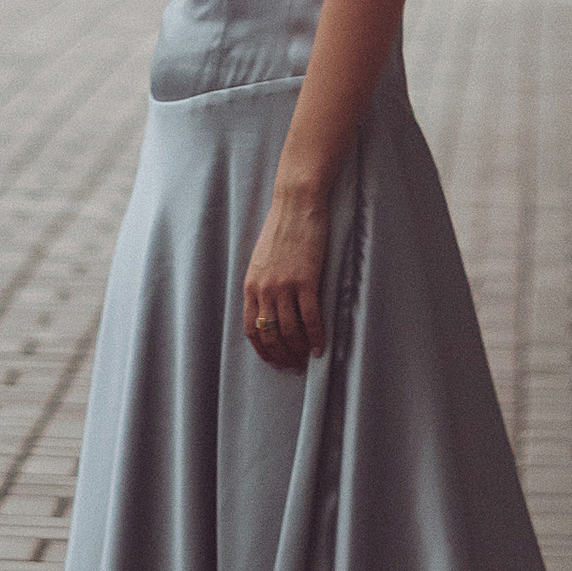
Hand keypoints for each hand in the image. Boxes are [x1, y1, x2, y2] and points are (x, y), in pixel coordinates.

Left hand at [242, 181, 328, 374]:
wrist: (296, 204)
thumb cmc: (281, 229)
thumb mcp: (262, 259)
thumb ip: (262, 284)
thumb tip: (270, 309)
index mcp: (251, 285)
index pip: (251, 329)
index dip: (263, 349)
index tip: (274, 360)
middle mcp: (264, 289)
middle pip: (270, 334)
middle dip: (281, 355)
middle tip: (293, 366)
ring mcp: (284, 285)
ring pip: (289, 331)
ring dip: (298, 350)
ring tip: (306, 359)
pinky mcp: (305, 280)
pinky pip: (310, 318)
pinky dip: (315, 337)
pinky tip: (320, 347)